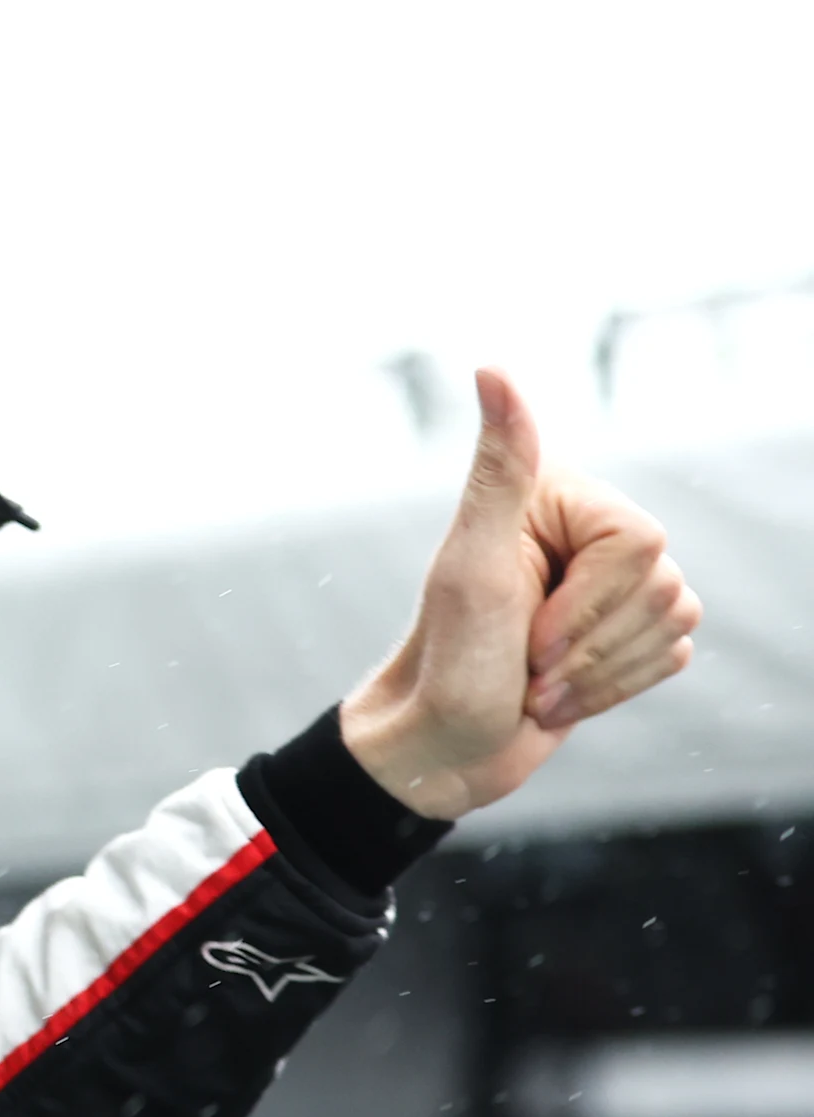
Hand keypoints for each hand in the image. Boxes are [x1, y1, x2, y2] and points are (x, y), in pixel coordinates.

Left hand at [341, 369, 700, 818]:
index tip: (527, 633)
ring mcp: (610, 585)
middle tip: (526, 662)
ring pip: (676, 620)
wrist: (440, 746)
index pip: (640, 542)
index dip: (589, 602)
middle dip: (591, 645)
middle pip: (664, 584)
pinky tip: (560, 694)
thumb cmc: (448, 659)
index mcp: (555, 500)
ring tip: (535, 683)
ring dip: (600, 674)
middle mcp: (588, 533)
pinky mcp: (626, 633)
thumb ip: (499, 469)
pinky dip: (616, 689)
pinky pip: (673, 655)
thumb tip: (493, 369)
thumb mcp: (471, 563)